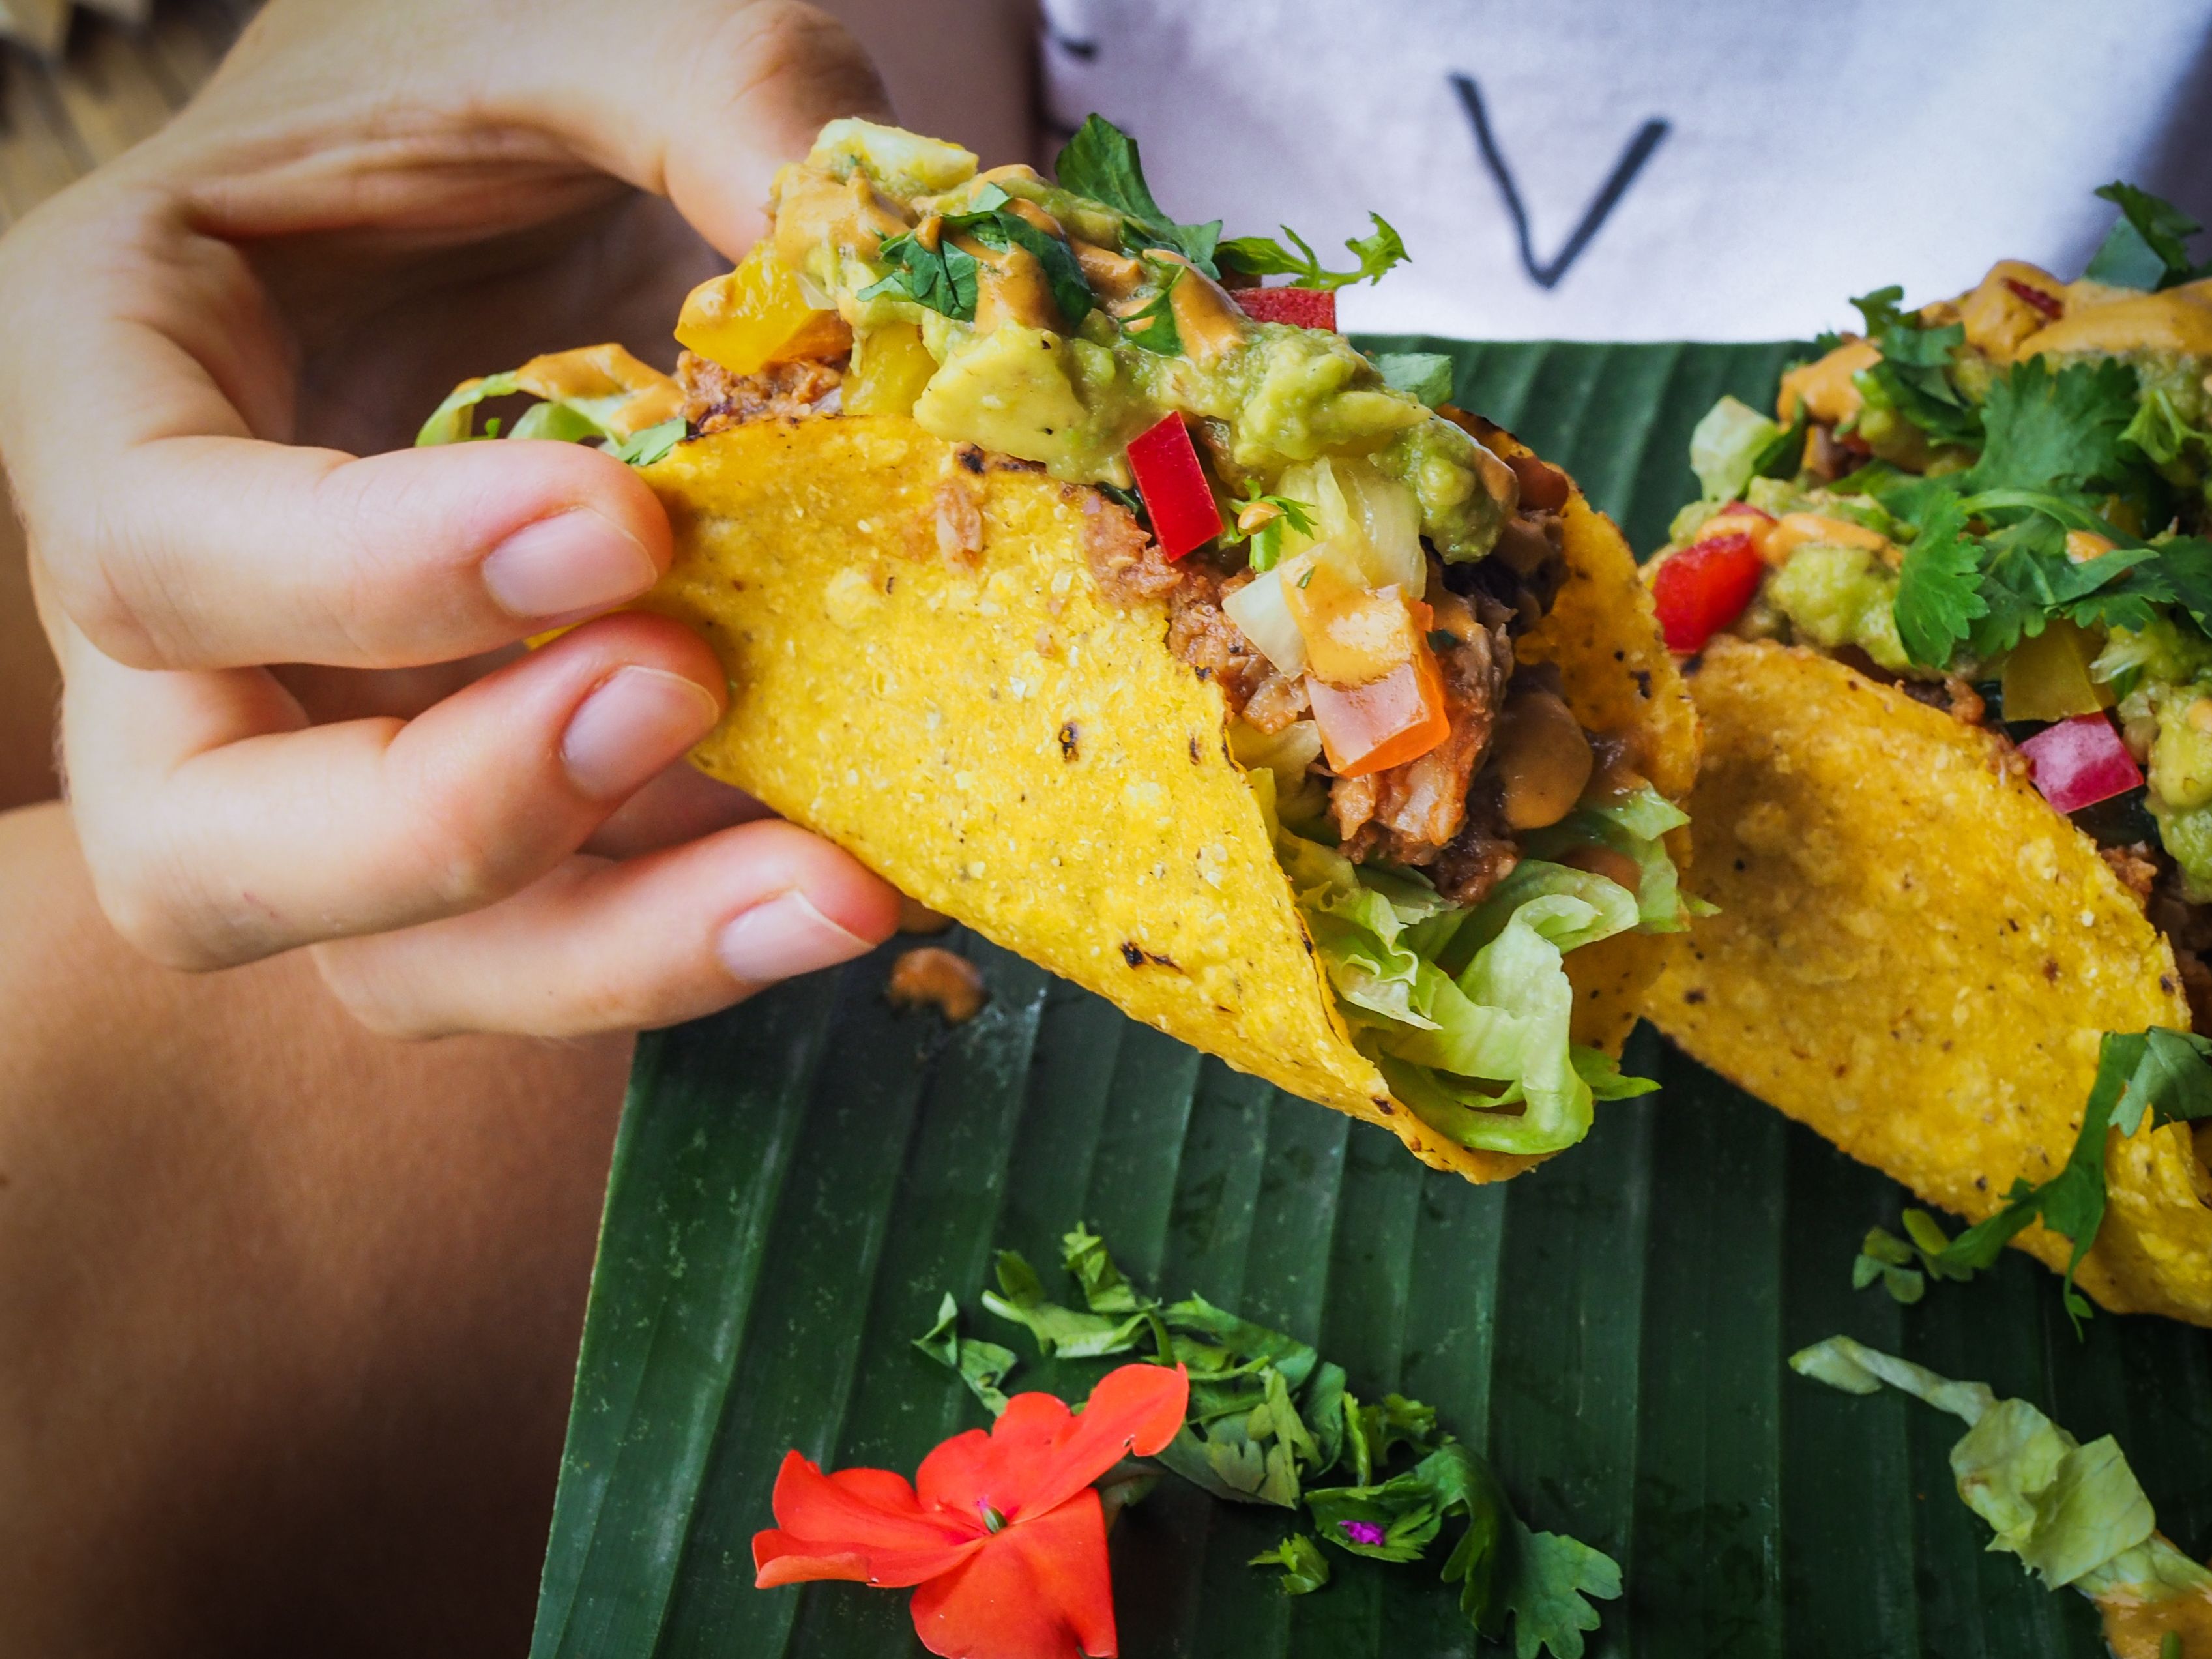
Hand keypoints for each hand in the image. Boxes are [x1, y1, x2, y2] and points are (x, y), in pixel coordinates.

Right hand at [0, 0, 903, 1035]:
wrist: (523, 154)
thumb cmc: (498, 60)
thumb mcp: (594, 25)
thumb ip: (728, 105)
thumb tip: (902, 264)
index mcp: (120, 379)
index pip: (156, 550)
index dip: (364, 579)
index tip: (617, 527)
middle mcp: (191, 613)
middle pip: (200, 844)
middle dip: (440, 827)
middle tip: (678, 697)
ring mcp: (335, 733)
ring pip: (387, 956)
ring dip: (607, 946)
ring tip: (831, 877)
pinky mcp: (490, 793)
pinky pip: (559, 927)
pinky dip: (698, 922)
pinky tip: (859, 865)